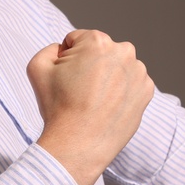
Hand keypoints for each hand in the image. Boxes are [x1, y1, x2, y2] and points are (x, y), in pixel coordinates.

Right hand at [27, 29, 154, 184]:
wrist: (79, 144)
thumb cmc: (58, 107)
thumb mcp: (37, 68)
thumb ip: (50, 48)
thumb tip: (64, 49)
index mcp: (98, 41)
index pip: (77, 40)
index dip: (66, 58)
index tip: (67, 79)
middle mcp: (124, 51)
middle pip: (100, 51)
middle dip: (89, 65)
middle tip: (80, 90)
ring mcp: (139, 72)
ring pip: (117, 67)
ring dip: (107, 77)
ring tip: (95, 100)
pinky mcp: (147, 90)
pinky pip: (129, 83)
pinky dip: (120, 92)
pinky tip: (108, 107)